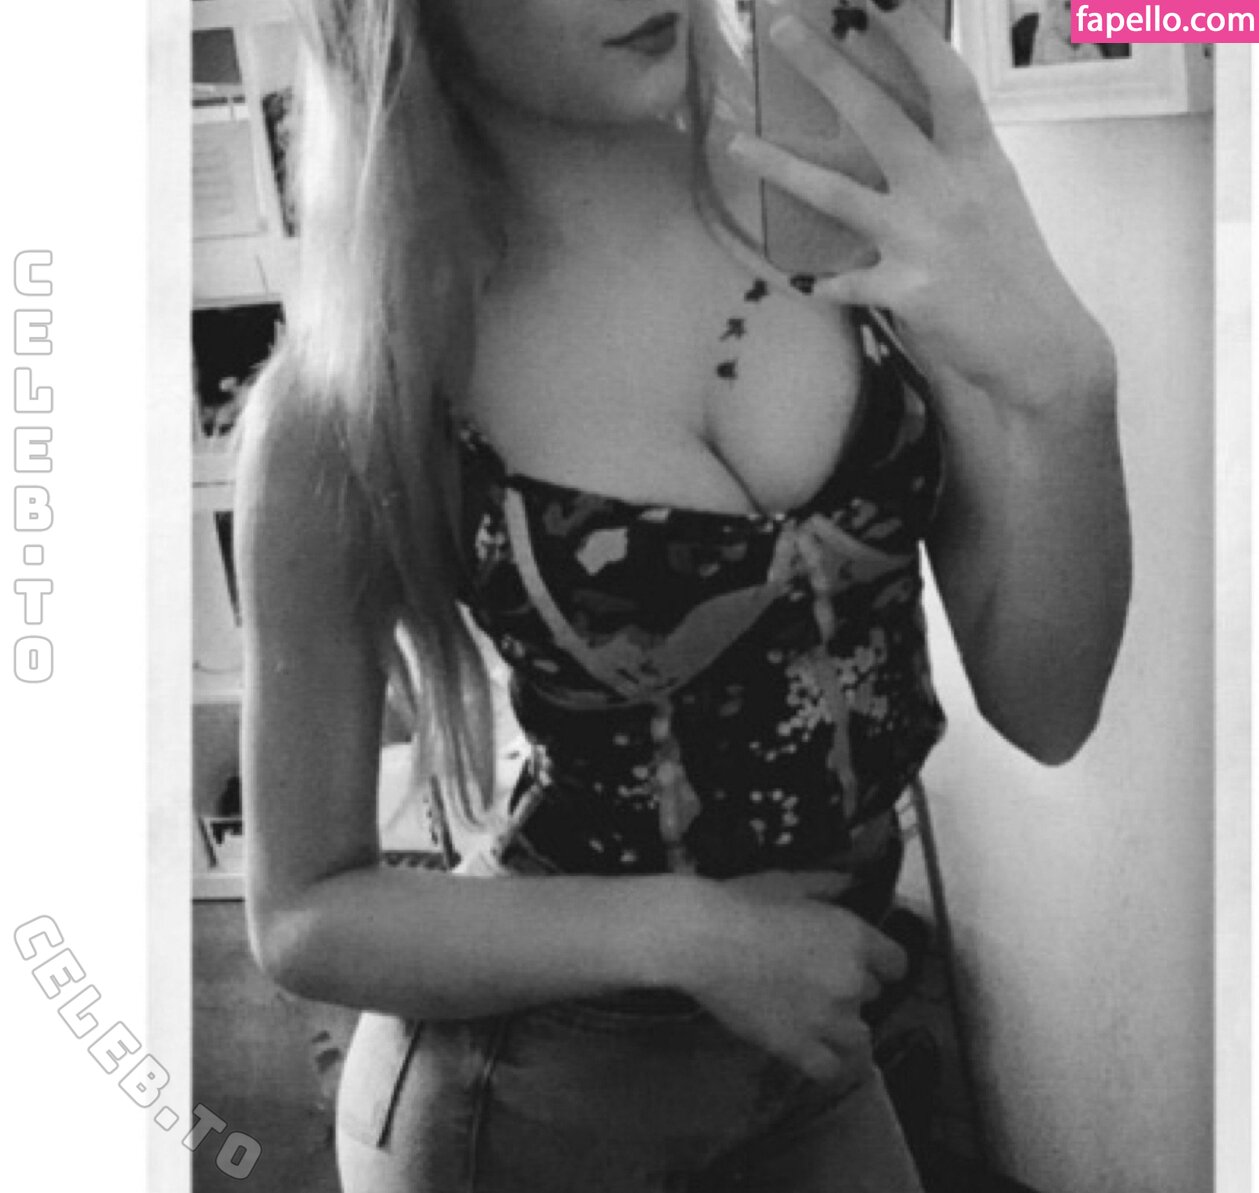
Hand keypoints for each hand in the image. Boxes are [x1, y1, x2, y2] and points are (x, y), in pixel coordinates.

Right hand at [678, 870, 906, 1083]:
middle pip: (872, 995)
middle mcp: (851, 981)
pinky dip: (824, 1060)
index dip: (880, 961)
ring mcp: (826, 1019)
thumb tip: (850, 882)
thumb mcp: (789, 882)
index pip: (897, 963)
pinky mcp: (797, 1047)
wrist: (701, 938)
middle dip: (851, 987)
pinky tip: (808, 1047)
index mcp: (854, 937)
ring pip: (859, 1036)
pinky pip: (829, 1068)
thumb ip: (827, 884)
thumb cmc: (742, 901)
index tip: (862, 960)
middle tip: (819, 980)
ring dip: (843, 1027)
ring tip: (817, 1018)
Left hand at [727, 0, 1113, 413]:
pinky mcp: (905, 291)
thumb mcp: (995, 196)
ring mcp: (923, 239)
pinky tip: (803, 279)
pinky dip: (823, 281)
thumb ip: (952, 160)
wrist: (1037, 342)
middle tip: (780, 31)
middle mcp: (949, 189)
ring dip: (781, 166)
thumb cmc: (1013, 266)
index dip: (913, 35)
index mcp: (980, 159)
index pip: (947, 81)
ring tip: (737, 144)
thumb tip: (903, 125)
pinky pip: (845, 280)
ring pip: (837, 192)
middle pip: (879, 116)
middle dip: (827, 69)